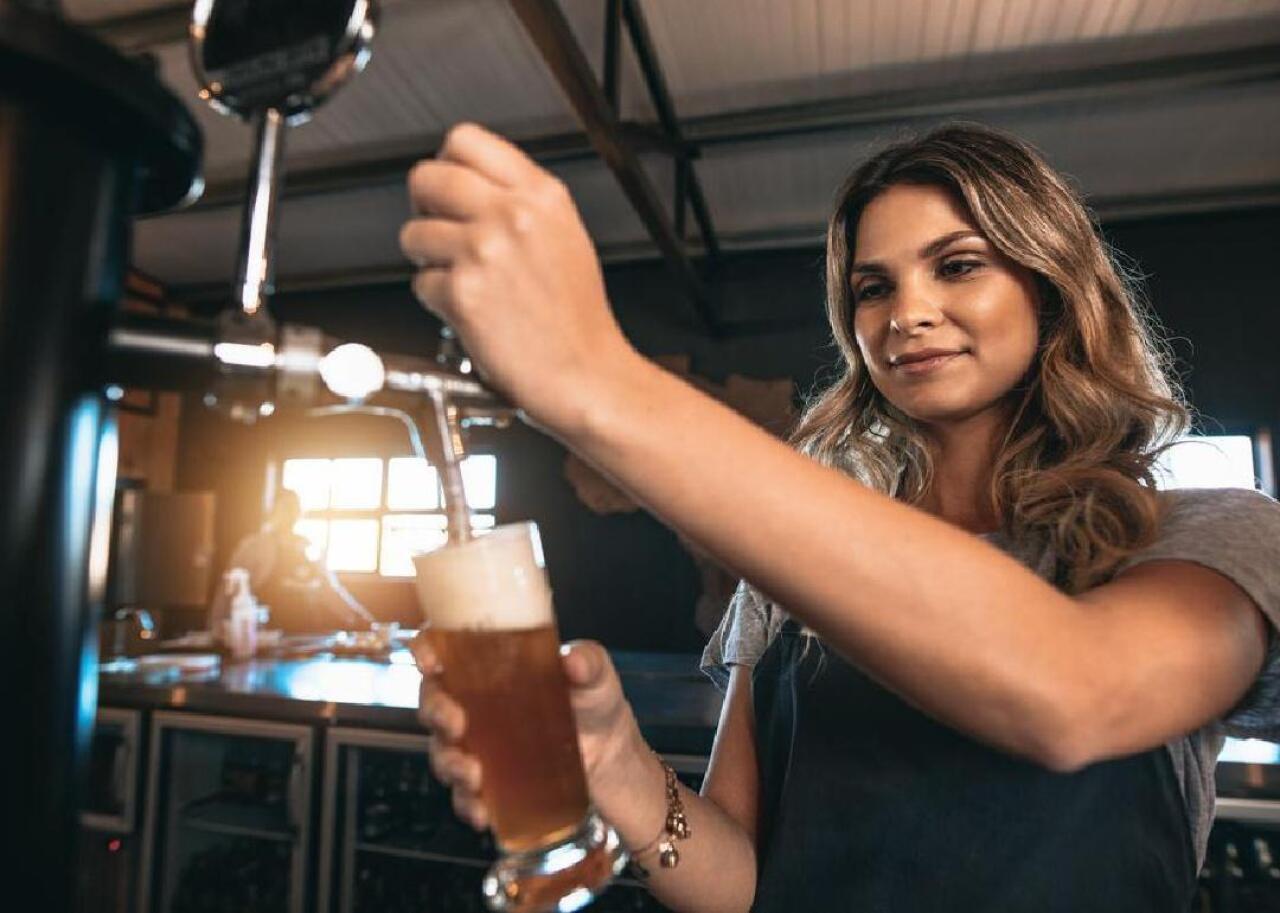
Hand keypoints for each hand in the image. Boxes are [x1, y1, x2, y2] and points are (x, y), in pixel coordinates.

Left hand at [400, 123, 641, 436]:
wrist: (584, 374)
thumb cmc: (577, 319)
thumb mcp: (565, 235)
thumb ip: (521, 202)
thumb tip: (468, 185)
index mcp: (541, 194)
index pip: (465, 140)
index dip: (447, 164)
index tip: (449, 188)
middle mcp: (512, 215)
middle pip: (428, 176)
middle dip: (423, 206)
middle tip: (439, 229)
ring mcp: (485, 251)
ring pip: (413, 232)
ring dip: (425, 258)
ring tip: (458, 277)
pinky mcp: (463, 292)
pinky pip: (420, 283)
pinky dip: (436, 300)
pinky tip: (468, 310)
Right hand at [410, 634, 643, 831]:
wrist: (612, 756)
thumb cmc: (594, 703)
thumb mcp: (596, 675)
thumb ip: (588, 663)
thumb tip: (573, 661)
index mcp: (491, 667)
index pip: (444, 650)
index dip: (426, 650)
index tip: (430, 660)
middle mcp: (474, 704)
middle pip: (433, 703)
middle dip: (436, 714)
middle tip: (456, 725)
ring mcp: (478, 746)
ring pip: (443, 752)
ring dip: (450, 765)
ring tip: (475, 775)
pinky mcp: (489, 782)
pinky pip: (464, 795)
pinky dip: (468, 804)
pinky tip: (483, 811)